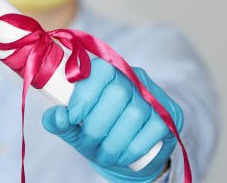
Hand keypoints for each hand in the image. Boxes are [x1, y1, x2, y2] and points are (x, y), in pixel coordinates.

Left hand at [42, 58, 183, 181]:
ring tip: (106, 154)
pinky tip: (124, 155)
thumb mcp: (77, 129)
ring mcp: (155, 97)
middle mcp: (135, 79)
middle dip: (98, 124)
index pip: (102, 69)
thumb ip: (62, 122)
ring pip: (135, 114)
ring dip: (115, 141)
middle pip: (118, 91)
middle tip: (91, 141)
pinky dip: (133, 147)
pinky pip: (153, 129)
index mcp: (110, 74)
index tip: (74, 116)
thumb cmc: (102, 136)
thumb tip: (57, 115)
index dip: (86, 92)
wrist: (133, 157)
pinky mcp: (170, 117)